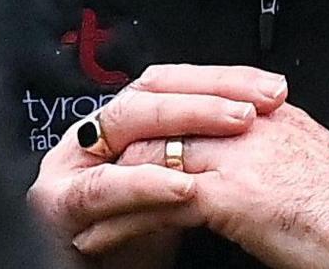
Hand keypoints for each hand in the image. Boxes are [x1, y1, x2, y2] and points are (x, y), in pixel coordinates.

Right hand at [26, 64, 289, 264]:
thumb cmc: (136, 248)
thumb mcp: (176, 193)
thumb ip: (196, 155)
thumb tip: (252, 120)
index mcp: (121, 126)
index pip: (172, 81)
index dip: (221, 80)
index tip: (271, 89)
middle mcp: (92, 135)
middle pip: (149, 91)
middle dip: (206, 93)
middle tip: (255, 103)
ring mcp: (70, 168)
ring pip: (125, 123)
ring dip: (183, 121)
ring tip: (235, 124)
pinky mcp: (58, 205)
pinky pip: (104, 187)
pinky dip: (145, 183)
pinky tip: (184, 186)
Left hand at [108, 104, 328, 268]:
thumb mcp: (307, 161)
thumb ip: (268, 149)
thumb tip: (247, 166)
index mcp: (266, 112)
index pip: (190, 97)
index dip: (151, 122)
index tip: (125, 148)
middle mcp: (246, 123)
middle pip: (161, 123)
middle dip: (120, 152)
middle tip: (92, 176)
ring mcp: (235, 156)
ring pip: (152, 161)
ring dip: (113, 190)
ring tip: (88, 214)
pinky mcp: (228, 195)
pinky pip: (159, 201)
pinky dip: (125, 221)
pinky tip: (104, 237)